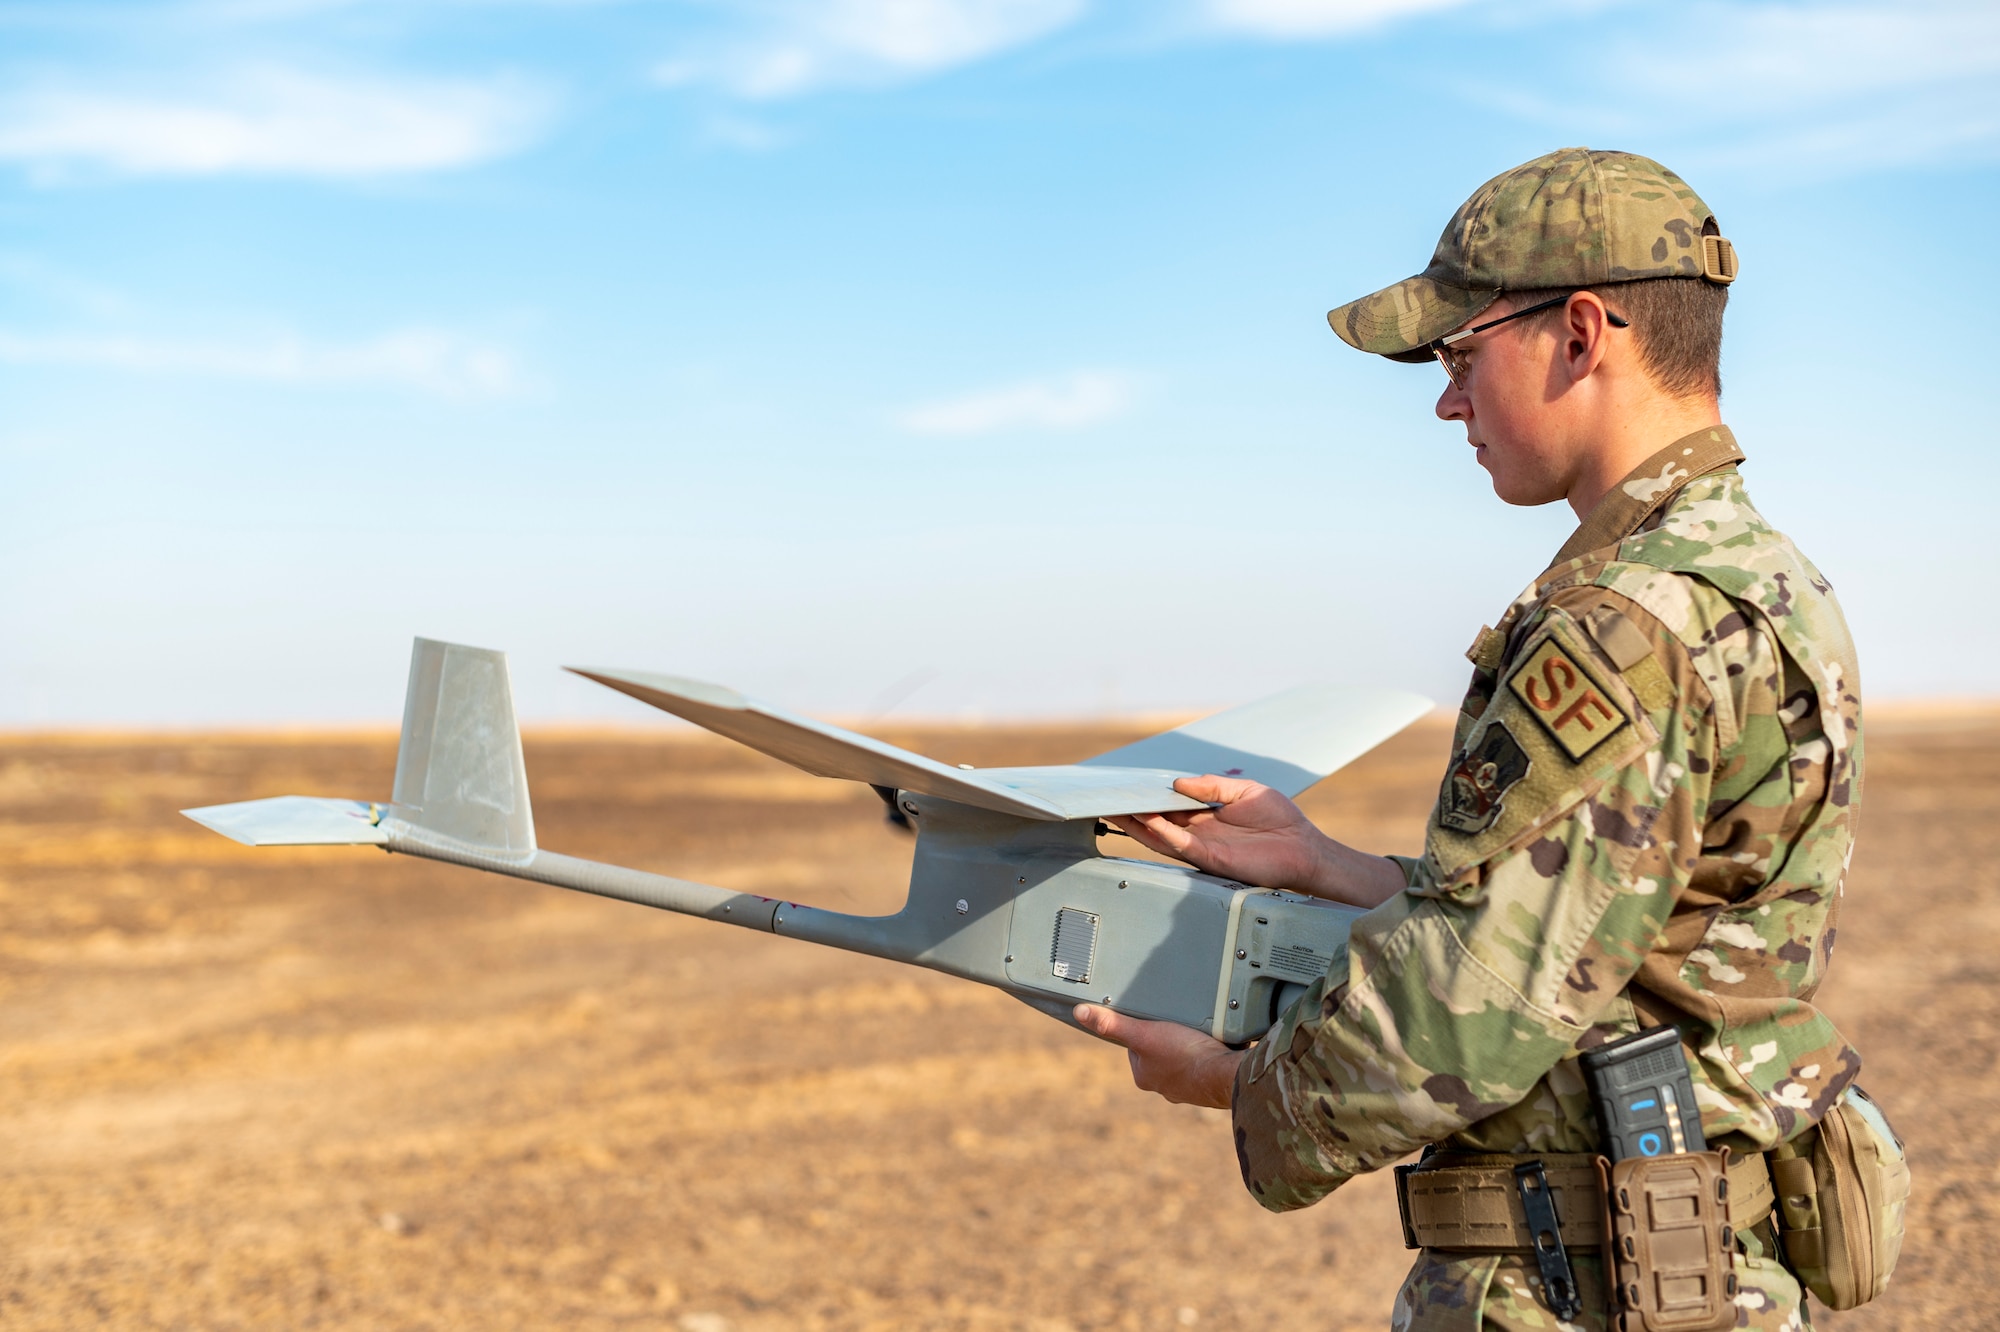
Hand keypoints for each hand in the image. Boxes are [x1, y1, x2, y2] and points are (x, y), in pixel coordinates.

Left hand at [1073, 1004, 1242, 1108]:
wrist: (1226, 1075)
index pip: (1135, 1045)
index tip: (1154, 1016)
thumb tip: (1080, 1013)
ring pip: (1183, 1058)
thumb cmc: (1184, 1056)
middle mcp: (1164, 1086)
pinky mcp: (1210, 1084)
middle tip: (1180, 1021)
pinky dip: (1208, 1054)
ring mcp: (1188, 1087)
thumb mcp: (1143, 1034)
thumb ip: (1113, 1024)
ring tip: (1198, 1031)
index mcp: (1144, 1076)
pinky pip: (1205, 1064)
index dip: (1143, 1027)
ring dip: (1189, 1045)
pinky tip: (1215, 1044)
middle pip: (1160, 1051)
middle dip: (1169, 1036)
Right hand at [1107, 775, 1327, 890]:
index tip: (1126, 787)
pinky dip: (1164, 833)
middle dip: (1132, 813)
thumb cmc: (1280, 820)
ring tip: (1119, 809)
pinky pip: (1182, 846)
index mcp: (1205, 816)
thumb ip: (1212, 786)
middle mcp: (1199, 832)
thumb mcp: (1244, 791)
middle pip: (1157, 823)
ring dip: (1140, 825)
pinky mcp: (1212, 859)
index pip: (1168, 806)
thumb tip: (1178, 781)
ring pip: (1161, 837)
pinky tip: (1151, 820)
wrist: (1304, 848)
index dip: (1147, 797)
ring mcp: (1203, 847)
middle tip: (1108, 800)